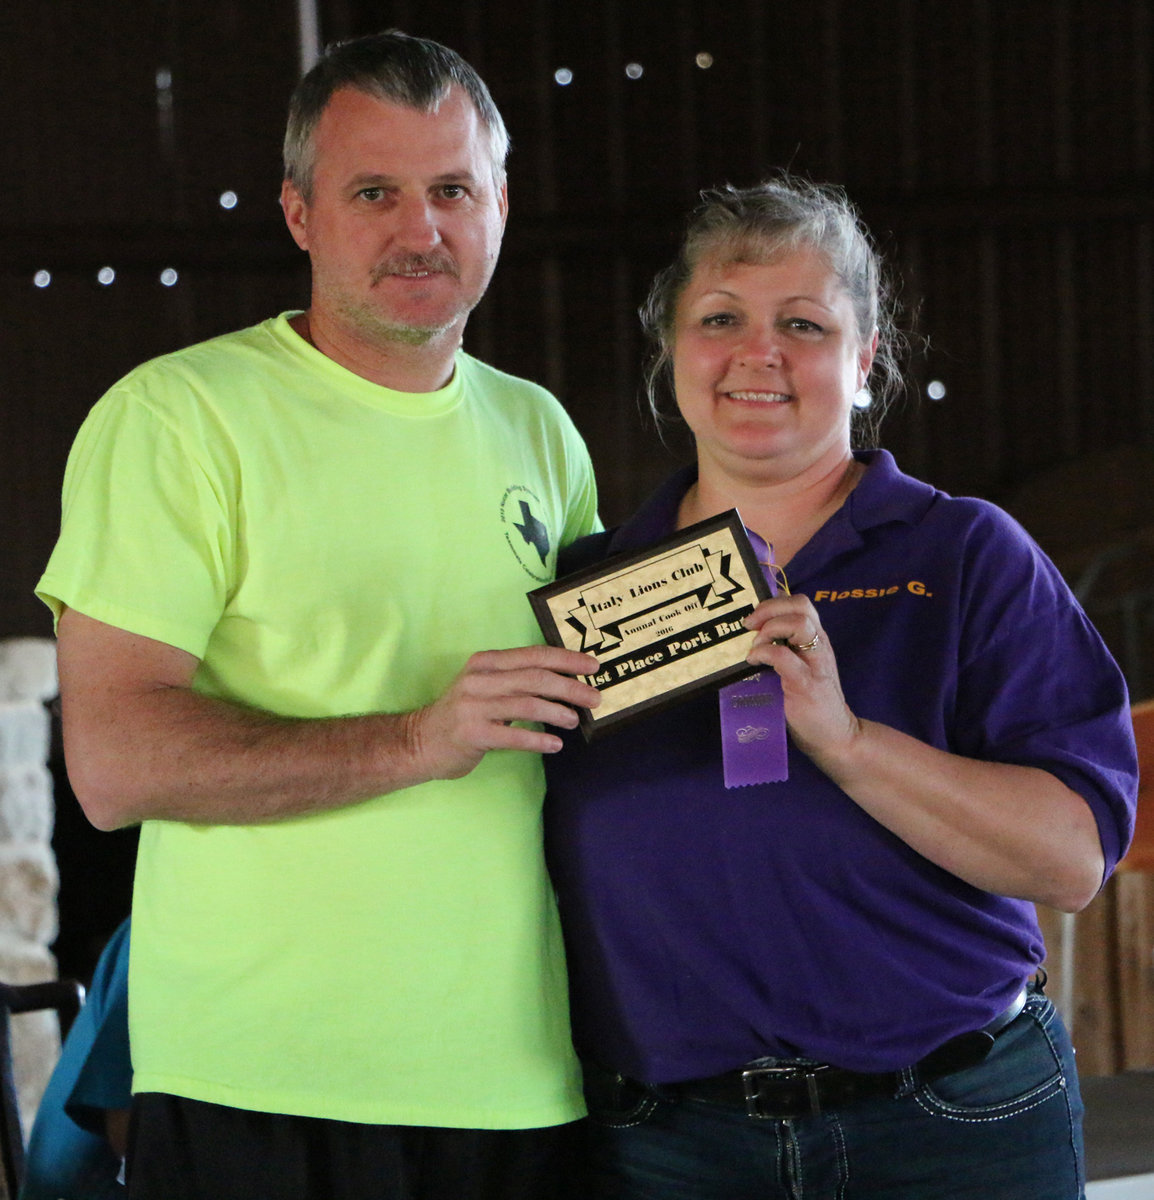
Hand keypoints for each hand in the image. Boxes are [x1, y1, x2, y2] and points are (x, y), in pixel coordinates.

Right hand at [407, 645, 600, 779]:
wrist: (420, 741)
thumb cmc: (463, 714)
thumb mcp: (485, 687)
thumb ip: (517, 681)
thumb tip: (565, 683)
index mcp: (486, 662)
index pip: (533, 655)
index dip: (566, 659)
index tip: (592, 666)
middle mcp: (479, 679)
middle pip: (535, 678)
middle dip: (570, 687)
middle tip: (594, 698)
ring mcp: (473, 706)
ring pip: (527, 704)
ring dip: (557, 712)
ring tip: (574, 720)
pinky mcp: (471, 733)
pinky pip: (513, 736)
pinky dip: (538, 740)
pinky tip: (554, 744)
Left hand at [744, 595, 858, 760]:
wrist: (836, 736)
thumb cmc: (811, 703)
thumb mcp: (799, 667)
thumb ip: (784, 649)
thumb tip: (752, 634)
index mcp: (816, 639)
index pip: (800, 603)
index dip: (774, 602)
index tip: (754, 616)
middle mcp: (819, 645)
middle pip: (801, 605)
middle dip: (769, 609)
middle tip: (749, 625)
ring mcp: (815, 663)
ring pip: (799, 624)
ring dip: (769, 629)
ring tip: (754, 645)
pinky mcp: (806, 683)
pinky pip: (783, 656)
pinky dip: (763, 653)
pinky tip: (753, 661)